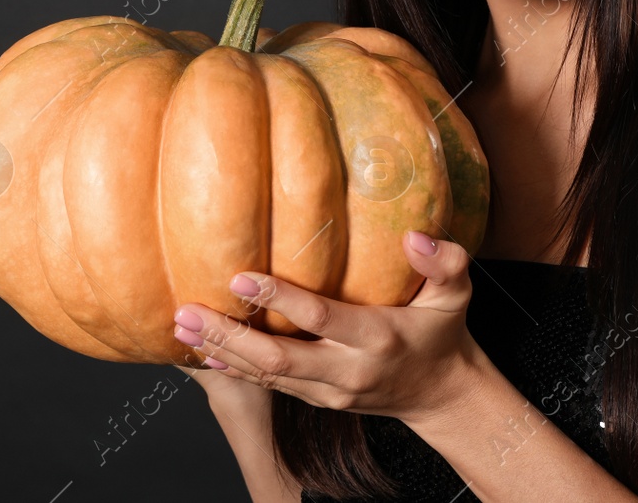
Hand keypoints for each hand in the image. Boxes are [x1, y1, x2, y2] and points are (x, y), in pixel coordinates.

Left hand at [172, 230, 476, 422]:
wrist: (441, 395)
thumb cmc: (442, 334)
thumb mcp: (456, 295)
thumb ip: (445, 262)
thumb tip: (415, 237)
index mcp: (376, 338)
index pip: (320, 319)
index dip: (279, 299)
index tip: (240, 277)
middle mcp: (348, 370)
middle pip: (280, 358)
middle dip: (230, 336)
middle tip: (188, 311)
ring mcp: (329, 391)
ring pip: (267, 376)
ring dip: (221, 353)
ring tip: (181, 327)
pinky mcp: (317, 400)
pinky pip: (269, 386)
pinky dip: (234, 370)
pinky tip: (203, 353)